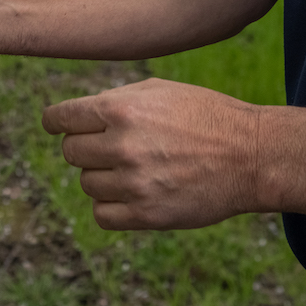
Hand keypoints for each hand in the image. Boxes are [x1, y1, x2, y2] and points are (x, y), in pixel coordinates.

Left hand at [41, 78, 265, 229]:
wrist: (249, 155)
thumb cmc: (205, 115)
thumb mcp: (159, 90)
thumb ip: (115, 100)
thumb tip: (74, 116)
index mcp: (121, 109)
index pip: (62, 119)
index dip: (56, 122)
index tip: (55, 126)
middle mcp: (122, 145)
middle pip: (72, 152)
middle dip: (86, 147)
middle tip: (111, 146)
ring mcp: (133, 183)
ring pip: (87, 183)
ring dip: (102, 176)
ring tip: (133, 168)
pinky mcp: (147, 214)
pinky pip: (102, 215)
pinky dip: (110, 206)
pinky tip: (130, 193)